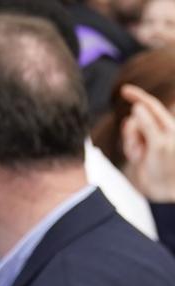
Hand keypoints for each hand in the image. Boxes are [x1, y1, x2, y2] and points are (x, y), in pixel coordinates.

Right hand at [120, 83, 174, 201]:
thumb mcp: (158, 144)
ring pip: (130, 133)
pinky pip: (128, 144)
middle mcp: (157, 130)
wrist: (164, 189)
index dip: (137, 96)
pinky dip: (130, 151)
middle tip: (138, 147)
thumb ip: (147, 125)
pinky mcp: (141, 151)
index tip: (124, 90)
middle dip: (132, 131)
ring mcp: (148, 141)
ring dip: (131, 143)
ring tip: (139, 155)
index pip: (150, 105)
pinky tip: (136, 158)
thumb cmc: (167, 167)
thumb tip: (137, 107)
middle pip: (136, 120)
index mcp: (167, 125)